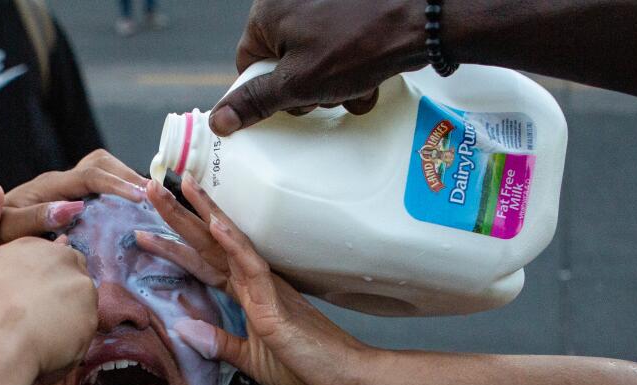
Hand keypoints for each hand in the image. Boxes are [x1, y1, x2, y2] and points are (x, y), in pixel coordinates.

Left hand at [0, 150, 148, 255]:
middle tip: (152, 195)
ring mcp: (62, 192)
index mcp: (48, 186)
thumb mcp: (6, 229)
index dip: (118, 183)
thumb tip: (73, 207)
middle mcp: (58, 184)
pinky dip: (116, 196)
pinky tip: (131, 215)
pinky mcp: (66, 204)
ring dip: (124, 182)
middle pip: (100, 163)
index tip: (142, 197)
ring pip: (101, 173)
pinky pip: (97, 192)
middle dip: (126, 174)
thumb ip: (35, 218)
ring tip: (149, 202)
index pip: (91, 175)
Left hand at [139, 174, 370, 384]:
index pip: (203, 264)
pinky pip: (253, 268)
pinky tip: (216, 225)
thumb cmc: (305, 366)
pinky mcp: (276, 305)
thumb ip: (218, 344)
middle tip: (150, 188)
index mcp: (247, 296)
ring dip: (203, 215)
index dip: (174, 246)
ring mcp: (266, 290)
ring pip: (229, 244)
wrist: (344, 378)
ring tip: (181, 187)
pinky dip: (234, 245)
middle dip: (179, 217)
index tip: (144, 230)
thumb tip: (182, 328)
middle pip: (209, 245)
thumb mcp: (249, 360)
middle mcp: (254, 284)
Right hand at [209, 0, 424, 134]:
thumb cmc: (358, 44)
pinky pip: (340, 47)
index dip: (268, 92)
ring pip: (315, 59)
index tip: (289, 104)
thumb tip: (218, 121)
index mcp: (269, 12)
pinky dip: (352, 66)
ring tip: (355, 83)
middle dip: (307, 88)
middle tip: (327, 93)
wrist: (419, 20)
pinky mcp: (351, 11)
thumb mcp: (299, 84)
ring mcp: (324, 4)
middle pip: (284, 63)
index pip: (249, 63)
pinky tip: (370, 72)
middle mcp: (292, 0)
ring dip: (333, 83)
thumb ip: (256, 102)